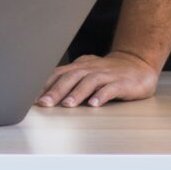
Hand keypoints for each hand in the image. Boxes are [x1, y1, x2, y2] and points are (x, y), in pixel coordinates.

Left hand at [37, 51, 159, 107]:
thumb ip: (69, 80)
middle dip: (56, 91)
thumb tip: (44, 92)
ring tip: (67, 105)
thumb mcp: (86, 72)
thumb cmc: (107, 72)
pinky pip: (111, 89)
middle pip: (71, 78)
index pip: (59, 74)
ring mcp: (107, 75)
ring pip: (89, 82)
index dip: (45, 85)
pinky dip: (101, 95)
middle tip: (44, 104)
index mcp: (79, 67)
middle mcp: (91, 69)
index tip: (33, 97)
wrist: (138, 64)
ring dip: (77, 94)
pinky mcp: (123, 83)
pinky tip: (94, 104)